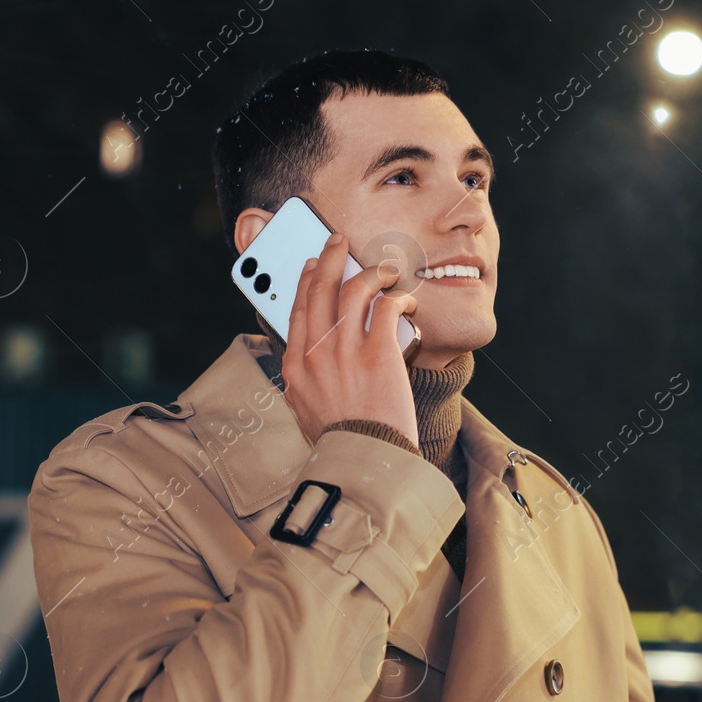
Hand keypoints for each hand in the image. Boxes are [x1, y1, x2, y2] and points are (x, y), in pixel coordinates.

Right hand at [280, 233, 419, 447]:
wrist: (364, 460)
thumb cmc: (343, 440)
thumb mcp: (308, 408)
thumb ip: (308, 378)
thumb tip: (317, 353)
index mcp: (295, 366)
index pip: (296, 310)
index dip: (304, 281)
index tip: (312, 265)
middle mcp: (315, 353)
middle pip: (319, 290)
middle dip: (329, 258)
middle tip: (338, 242)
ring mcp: (345, 351)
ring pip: (352, 290)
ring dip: (370, 271)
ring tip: (384, 268)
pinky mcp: (378, 353)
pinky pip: (386, 307)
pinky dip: (397, 297)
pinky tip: (406, 299)